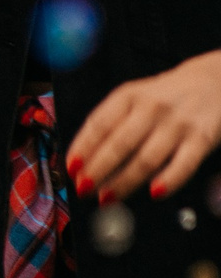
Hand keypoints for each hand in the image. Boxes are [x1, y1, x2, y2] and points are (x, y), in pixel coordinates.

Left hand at [67, 49, 220, 202]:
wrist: (215, 79)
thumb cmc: (165, 95)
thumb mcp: (134, 97)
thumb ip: (111, 122)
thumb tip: (83, 157)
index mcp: (128, 96)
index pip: (99, 124)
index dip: (82, 148)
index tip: (71, 167)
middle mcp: (152, 108)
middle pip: (119, 144)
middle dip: (98, 170)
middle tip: (84, 189)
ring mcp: (178, 123)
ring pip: (147, 158)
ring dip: (125, 182)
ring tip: (107, 198)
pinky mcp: (203, 138)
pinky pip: (184, 164)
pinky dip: (169, 180)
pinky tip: (154, 193)